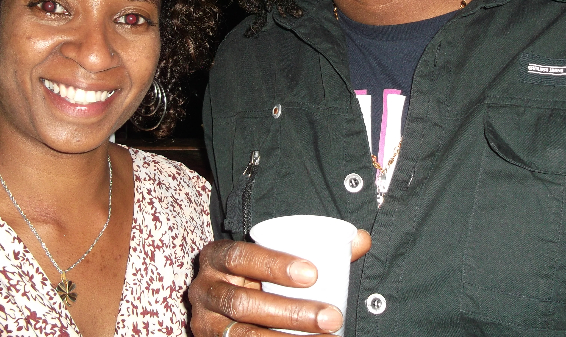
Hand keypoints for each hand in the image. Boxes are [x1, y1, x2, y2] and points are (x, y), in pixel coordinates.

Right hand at [189, 229, 370, 335]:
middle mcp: (204, 289)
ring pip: (243, 335)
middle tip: (332, 316)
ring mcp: (205, 323)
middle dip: (291, 312)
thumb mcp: (273, 261)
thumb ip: (315, 249)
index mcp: (217, 256)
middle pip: (243, 303)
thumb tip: (361, 239)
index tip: (314, 274)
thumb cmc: (256, 277)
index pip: (241, 256)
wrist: (223, 308)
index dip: (274, 264)